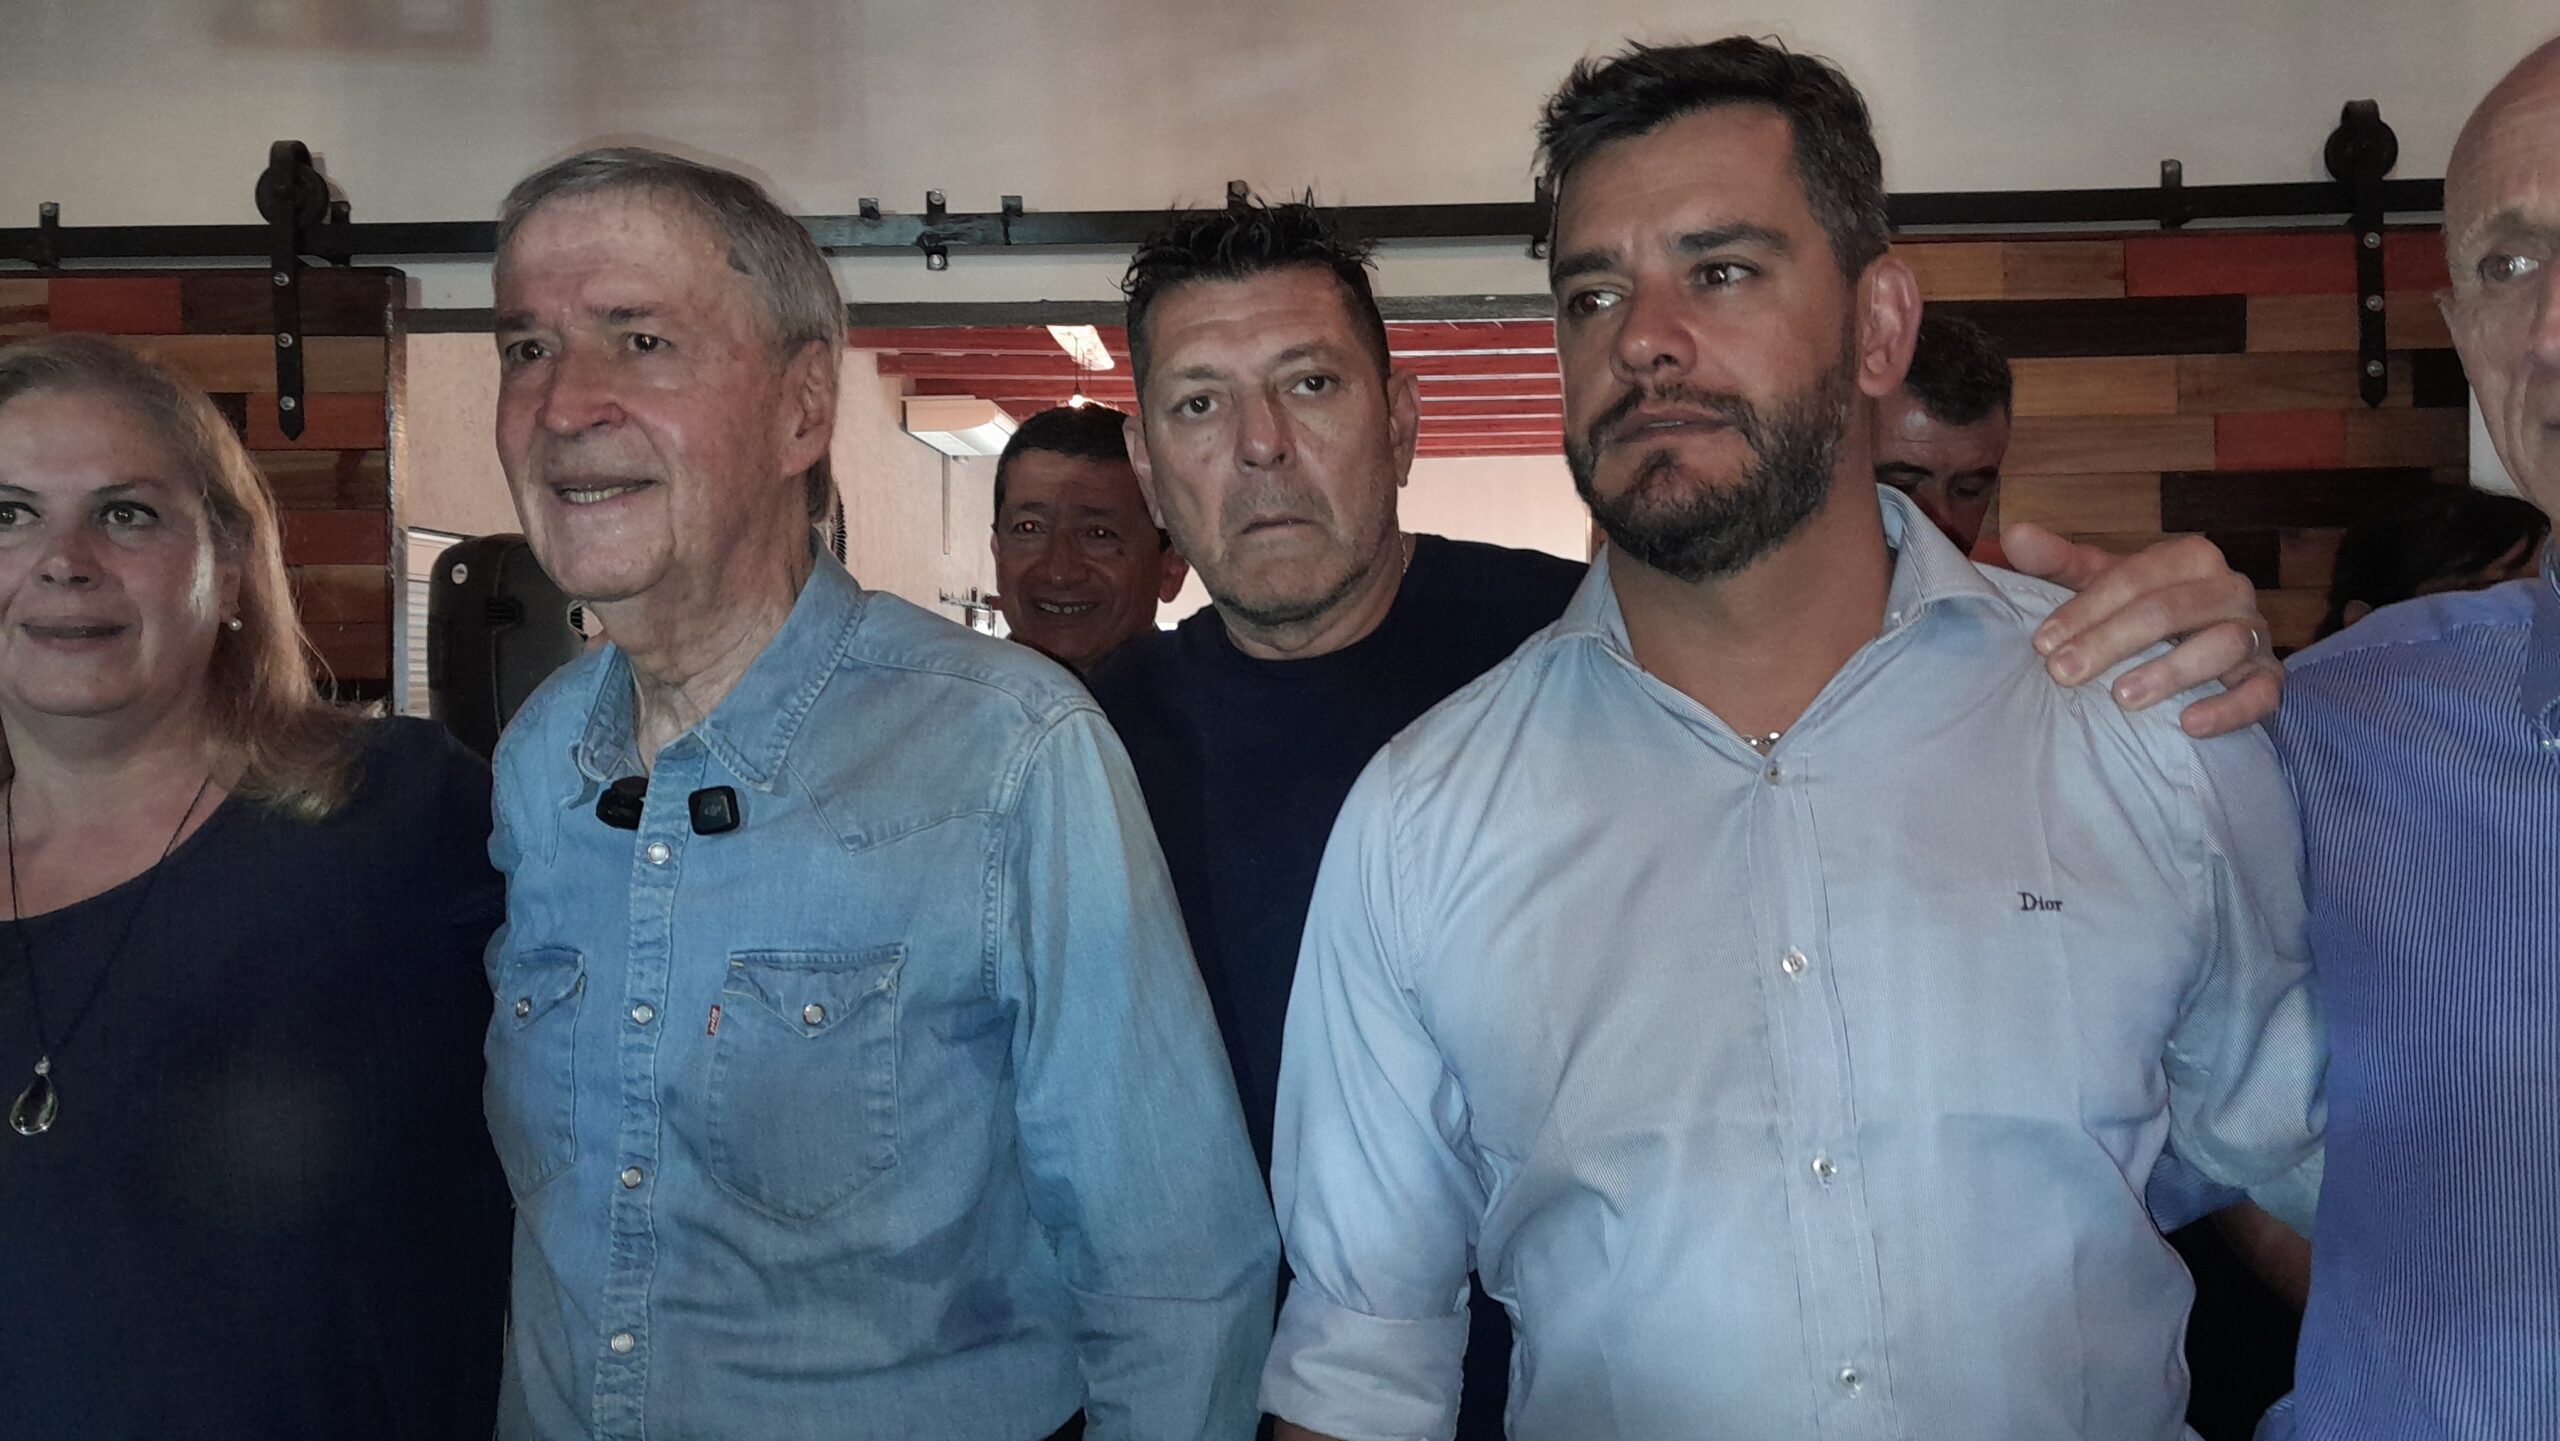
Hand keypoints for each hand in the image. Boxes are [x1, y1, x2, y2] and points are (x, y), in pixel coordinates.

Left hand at [2002, 524, 2280, 739]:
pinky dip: (2229, 708)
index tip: (2042, 643)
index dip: (2085, 609)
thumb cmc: (2149, 611)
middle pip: (2170, 609)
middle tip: (2063, 674)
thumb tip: (2015, 535)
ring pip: (2222, 645)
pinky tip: (2189, 725)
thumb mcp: (2107, 584)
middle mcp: (2229, 588)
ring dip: (2171, 671)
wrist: (2214, 651)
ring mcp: (2255, 634)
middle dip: (2111, 641)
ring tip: (2122, 698)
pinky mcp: (2270, 678)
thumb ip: (2062, 563)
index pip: (2134, 576)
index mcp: (2190, 557)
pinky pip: (2262, 692)